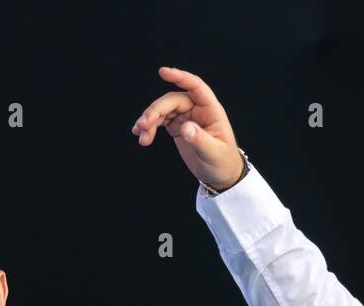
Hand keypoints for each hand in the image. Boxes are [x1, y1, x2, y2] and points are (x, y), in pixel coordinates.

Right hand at [130, 65, 245, 191]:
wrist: (220, 175)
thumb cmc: (222, 162)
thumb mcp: (213, 153)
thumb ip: (200, 140)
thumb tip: (185, 128)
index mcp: (210, 110)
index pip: (195, 87)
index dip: (180, 77)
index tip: (163, 72)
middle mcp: (197, 109)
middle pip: (172, 101)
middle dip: (155, 111)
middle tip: (143, 125)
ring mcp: (186, 117)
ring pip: (163, 111)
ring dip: (149, 121)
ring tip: (140, 136)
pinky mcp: (177, 127)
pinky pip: (160, 122)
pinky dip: (150, 128)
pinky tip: (141, 136)